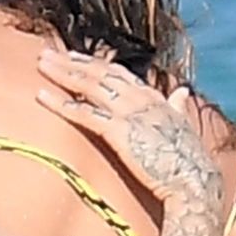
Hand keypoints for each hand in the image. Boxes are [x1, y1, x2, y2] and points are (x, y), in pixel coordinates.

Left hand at [35, 47, 221, 205]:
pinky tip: (41, 96)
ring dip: (62, 73)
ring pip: (90, 85)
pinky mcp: (119, 131)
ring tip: (41, 63)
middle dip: (72, 61)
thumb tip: (181, 91)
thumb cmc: (189, 162)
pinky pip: (84, 113)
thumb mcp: (182, 127)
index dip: (94, 63)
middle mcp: (141, 99)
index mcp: (155, 97)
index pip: (118, 73)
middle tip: (47, 53)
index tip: (73, 57)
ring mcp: (130, 113)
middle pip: (100, 72)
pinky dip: (61, 103)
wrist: (194, 183)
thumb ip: (177, 107)